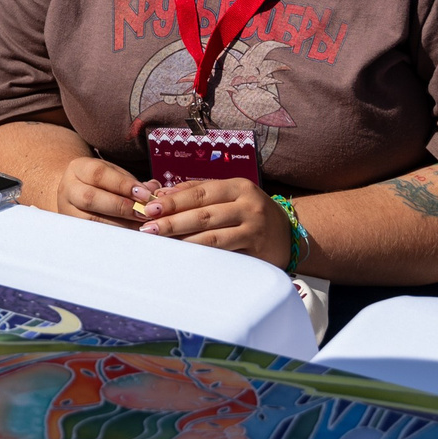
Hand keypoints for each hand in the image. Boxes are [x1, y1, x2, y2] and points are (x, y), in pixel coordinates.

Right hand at [54, 157, 145, 227]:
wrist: (75, 192)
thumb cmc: (100, 183)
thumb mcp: (113, 174)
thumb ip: (131, 181)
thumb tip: (153, 189)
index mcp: (78, 169)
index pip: (99, 174)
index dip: (122, 185)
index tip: (145, 194)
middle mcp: (68, 190)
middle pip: (90, 198)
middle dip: (121, 206)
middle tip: (144, 213)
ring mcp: (68, 212)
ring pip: (92, 220)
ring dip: (121, 224)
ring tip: (141, 226)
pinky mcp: (74, 230)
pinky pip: (95, 236)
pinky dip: (116, 236)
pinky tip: (132, 236)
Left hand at [133, 177, 291, 267]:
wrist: (289, 234)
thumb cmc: (250, 212)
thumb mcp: (230, 196)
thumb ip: (198, 191)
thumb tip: (161, 193)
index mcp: (238, 186)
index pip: (200, 192)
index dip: (174, 200)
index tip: (150, 207)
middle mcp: (248, 204)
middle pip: (203, 212)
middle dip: (172, 220)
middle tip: (148, 227)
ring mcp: (254, 226)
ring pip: (212, 233)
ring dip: (183, 237)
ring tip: (161, 240)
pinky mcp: (257, 248)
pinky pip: (224, 250)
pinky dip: (202, 251)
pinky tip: (185, 252)